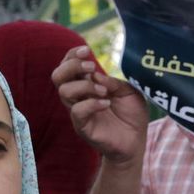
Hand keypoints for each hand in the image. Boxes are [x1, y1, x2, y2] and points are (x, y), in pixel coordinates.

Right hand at [52, 46, 148, 164]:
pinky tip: (106, 104)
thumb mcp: (129, 92)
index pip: (67, 65)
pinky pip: (77, 111)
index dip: (72, 55)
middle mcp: (78, 97)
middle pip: (58, 76)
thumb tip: (95, 75)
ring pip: (64, 92)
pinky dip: (91, 103)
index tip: (87, 51)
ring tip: (104, 91)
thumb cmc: (131, 115)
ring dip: (84, 86)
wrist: (135, 142)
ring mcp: (79, 112)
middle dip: (72, 66)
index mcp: (86, 84)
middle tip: (92, 68)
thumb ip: (113, 82)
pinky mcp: (82, 127)